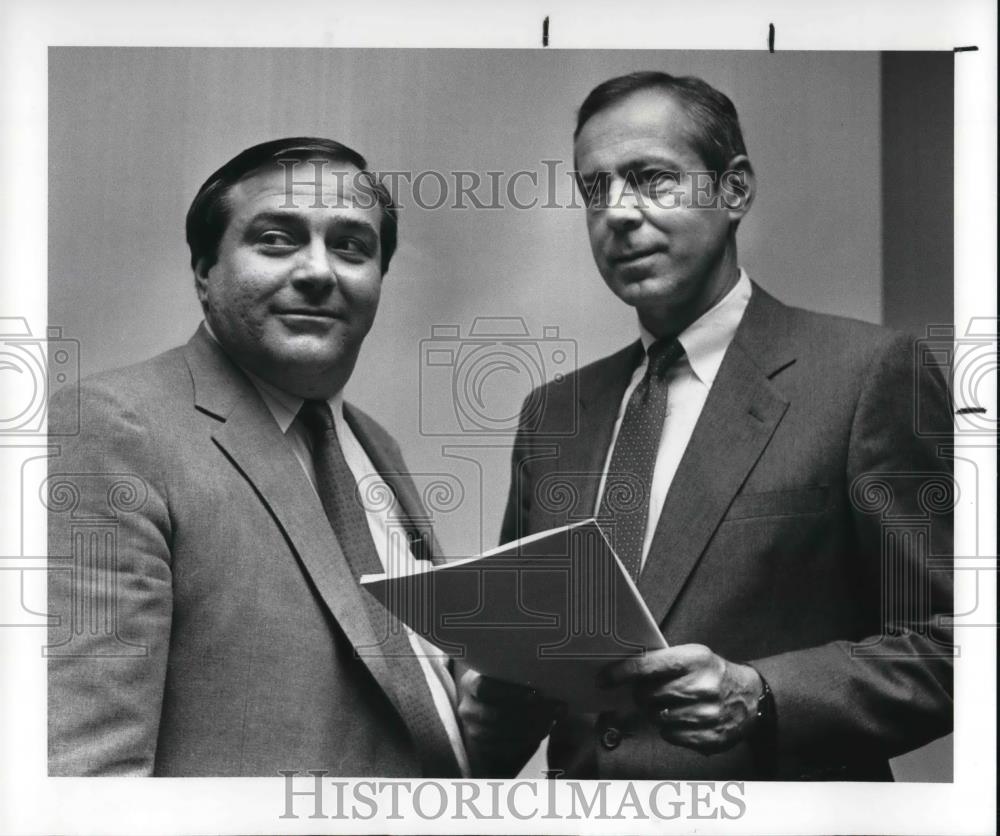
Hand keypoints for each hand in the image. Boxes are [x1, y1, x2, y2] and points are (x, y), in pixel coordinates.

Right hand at [456, 668, 563, 776]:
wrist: (500, 715)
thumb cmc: (512, 689)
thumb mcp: (511, 678)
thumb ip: (521, 677)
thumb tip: (548, 677)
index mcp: (471, 682)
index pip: (484, 688)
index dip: (510, 692)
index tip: (536, 694)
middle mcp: (467, 707)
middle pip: (495, 714)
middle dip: (529, 714)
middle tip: (555, 710)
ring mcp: (472, 729)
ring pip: (501, 734)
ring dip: (531, 729)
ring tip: (552, 720)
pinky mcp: (482, 748)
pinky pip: (504, 749)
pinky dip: (526, 741)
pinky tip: (542, 732)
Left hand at [598, 644, 762, 754]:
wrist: (750, 697)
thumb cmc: (713, 673)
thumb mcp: (693, 656)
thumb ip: (662, 662)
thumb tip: (623, 672)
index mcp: (695, 659)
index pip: (647, 666)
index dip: (621, 673)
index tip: (604, 678)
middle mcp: (702, 685)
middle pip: (648, 694)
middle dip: (641, 694)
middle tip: (646, 692)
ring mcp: (706, 713)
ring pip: (657, 716)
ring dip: (655, 712)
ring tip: (670, 704)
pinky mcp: (709, 737)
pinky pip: (670, 735)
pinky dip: (669, 728)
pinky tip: (682, 718)